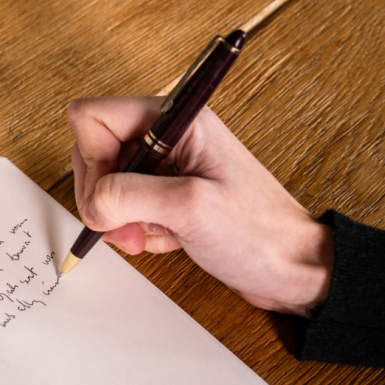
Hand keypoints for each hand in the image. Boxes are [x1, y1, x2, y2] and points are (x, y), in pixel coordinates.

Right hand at [67, 96, 332, 315]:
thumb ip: (130, 195)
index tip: (108, 197)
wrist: (293, 267)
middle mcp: (168, 134)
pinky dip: (133, 226)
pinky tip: (163, 238)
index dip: (91, 159)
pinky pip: (123, 203)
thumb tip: (92, 203)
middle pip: (93, 149)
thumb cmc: (259, 233)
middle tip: (125, 226)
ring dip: (116, 215)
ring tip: (145, 237)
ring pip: (105, 180)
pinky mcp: (166, 191)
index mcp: (177, 120)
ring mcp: (166, 163)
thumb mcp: (190, 208)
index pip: (95, 117)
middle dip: (102, 194)